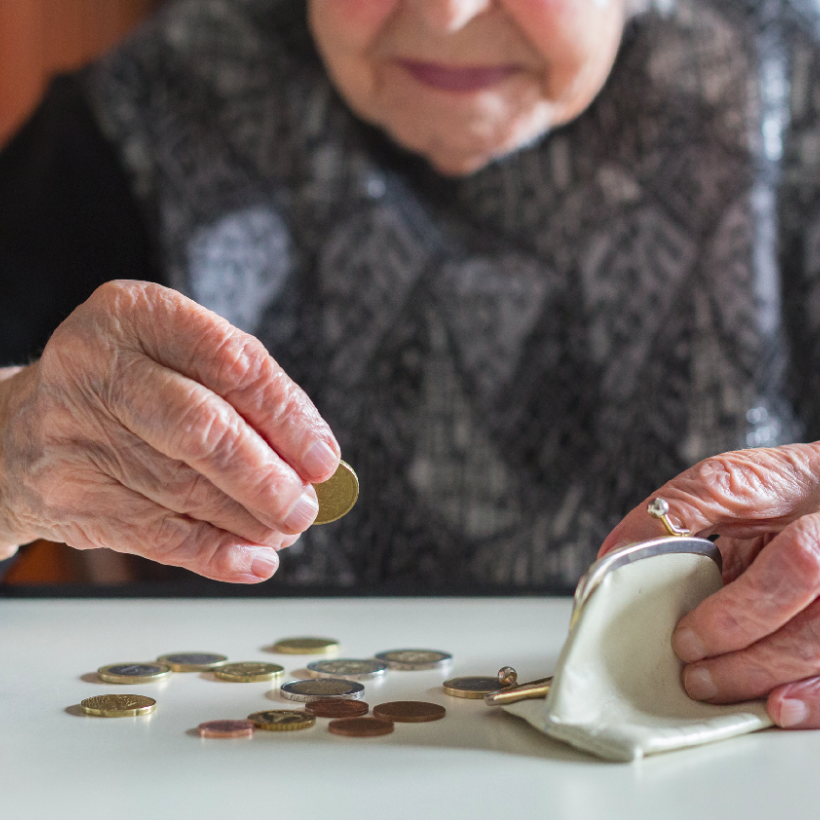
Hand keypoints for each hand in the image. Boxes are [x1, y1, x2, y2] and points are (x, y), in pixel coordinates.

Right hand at [0, 281, 339, 582]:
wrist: (22, 429)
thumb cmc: (127, 387)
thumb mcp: (175, 359)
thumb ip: (242, 395)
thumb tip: (312, 460)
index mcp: (136, 314)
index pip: (231, 362)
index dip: (287, 416)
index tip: (323, 458)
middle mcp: (97, 365)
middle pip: (202, 429)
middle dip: (266, 477)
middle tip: (306, 507)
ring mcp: (75, 432)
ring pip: (184, 488)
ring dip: (249, 519)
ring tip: (285, 529)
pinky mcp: (69, 494)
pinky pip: (156, 534)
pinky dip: (214, 552)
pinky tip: (251, 560)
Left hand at [599, 444, 819, 728]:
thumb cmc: (789, 490)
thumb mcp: (737, 481)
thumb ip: (683, 508)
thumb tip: (620, 548)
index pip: (797, 566)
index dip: (739, 611)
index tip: (687, 636)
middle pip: (813, 629)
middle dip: (746, 661)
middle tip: (693, 673)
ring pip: (819, 654)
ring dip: (764, 682)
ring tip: (712, 689)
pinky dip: (810, 698)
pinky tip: (778, 708)